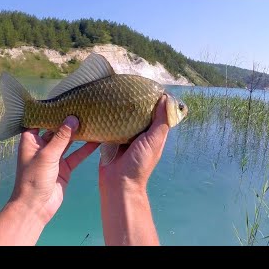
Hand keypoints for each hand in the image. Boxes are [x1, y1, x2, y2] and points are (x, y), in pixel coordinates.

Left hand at [0, 116, 98, 245]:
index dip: (49, 111)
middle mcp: (42, 147)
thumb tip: (72, 119)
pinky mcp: (64, 168)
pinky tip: (96, 140)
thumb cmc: (33, 179)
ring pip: (68, 142)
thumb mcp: (47, 155)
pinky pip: (76, 155)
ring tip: (92, 120)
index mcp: (30, 141)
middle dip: (67, 121)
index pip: (39, 121)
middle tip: (82, 107)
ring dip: (78, 134)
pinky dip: (85, 149)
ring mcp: (54, 158)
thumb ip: (61, 137)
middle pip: (55, 130)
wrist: (36, 207)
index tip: (62, 99)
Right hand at [98, 95, 169, 245]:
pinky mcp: (110, 139)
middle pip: (138, 113)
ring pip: (123, 117)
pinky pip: (110, 124)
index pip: (156, 113)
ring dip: (120, 108)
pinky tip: (103, 105)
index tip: (147, 87)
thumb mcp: (154, 141)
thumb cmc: (139, 163)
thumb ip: (160, 122)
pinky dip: (108, 116)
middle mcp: (139, 133)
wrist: (118, 182)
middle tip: (128, 86)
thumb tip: (165, 99)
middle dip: (134, 102)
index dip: (154, 100)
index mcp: (153, 133)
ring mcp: (124, 136)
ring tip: (114, 91)